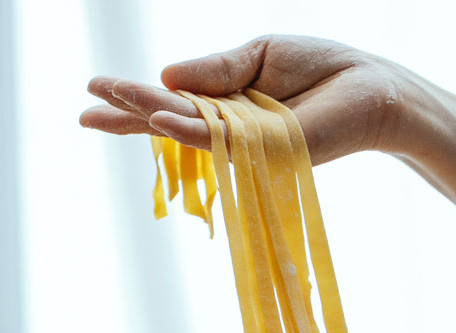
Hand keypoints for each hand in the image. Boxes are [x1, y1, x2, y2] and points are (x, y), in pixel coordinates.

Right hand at [80, 35, 410, 164]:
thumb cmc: (321, 70)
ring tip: (102, 108)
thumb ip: (216, 70)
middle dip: (128, 114)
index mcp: (226, 102)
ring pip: (190, 131)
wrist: (371, 87)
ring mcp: (248, 144)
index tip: (94, 91)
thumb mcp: (259, 56)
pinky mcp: (269, 152)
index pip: (173, 100)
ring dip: (146, 119)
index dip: (135, 99)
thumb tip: (166, 74)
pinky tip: (159, 122)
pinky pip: (224, 141)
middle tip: (84, 111)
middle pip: (172, 121)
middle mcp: (232, 128)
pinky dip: (191, 133)